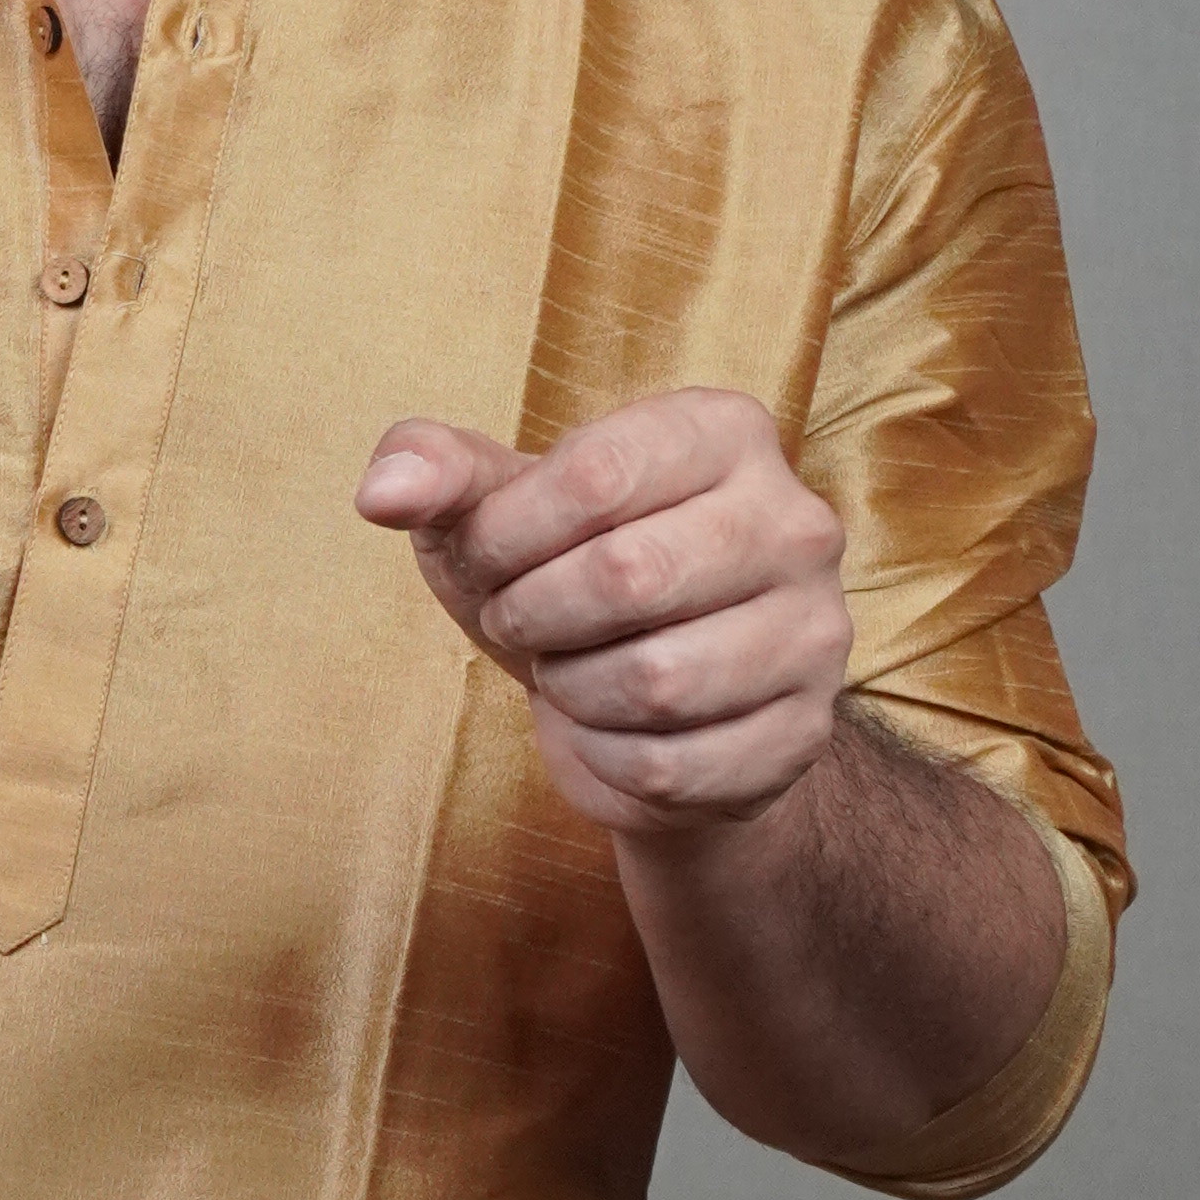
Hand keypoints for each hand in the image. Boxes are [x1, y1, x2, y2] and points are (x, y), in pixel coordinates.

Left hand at [356, 389, 852, 835]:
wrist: (648, 703)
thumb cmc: (564, 575)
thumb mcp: (497, 512)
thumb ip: (436, 473)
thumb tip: (383, 490)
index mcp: (727, 432)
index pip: (596, 473)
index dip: (506, 533)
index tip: (486, 558)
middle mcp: (797, 523)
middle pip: (630, 575)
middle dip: (536, 614)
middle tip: (520, 621)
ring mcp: (815, 633)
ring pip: (658, 681)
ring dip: (572, 689)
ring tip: (569, 671)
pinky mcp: (802, 735)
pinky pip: (672, 766)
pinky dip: (605, 759)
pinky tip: (609, 730)